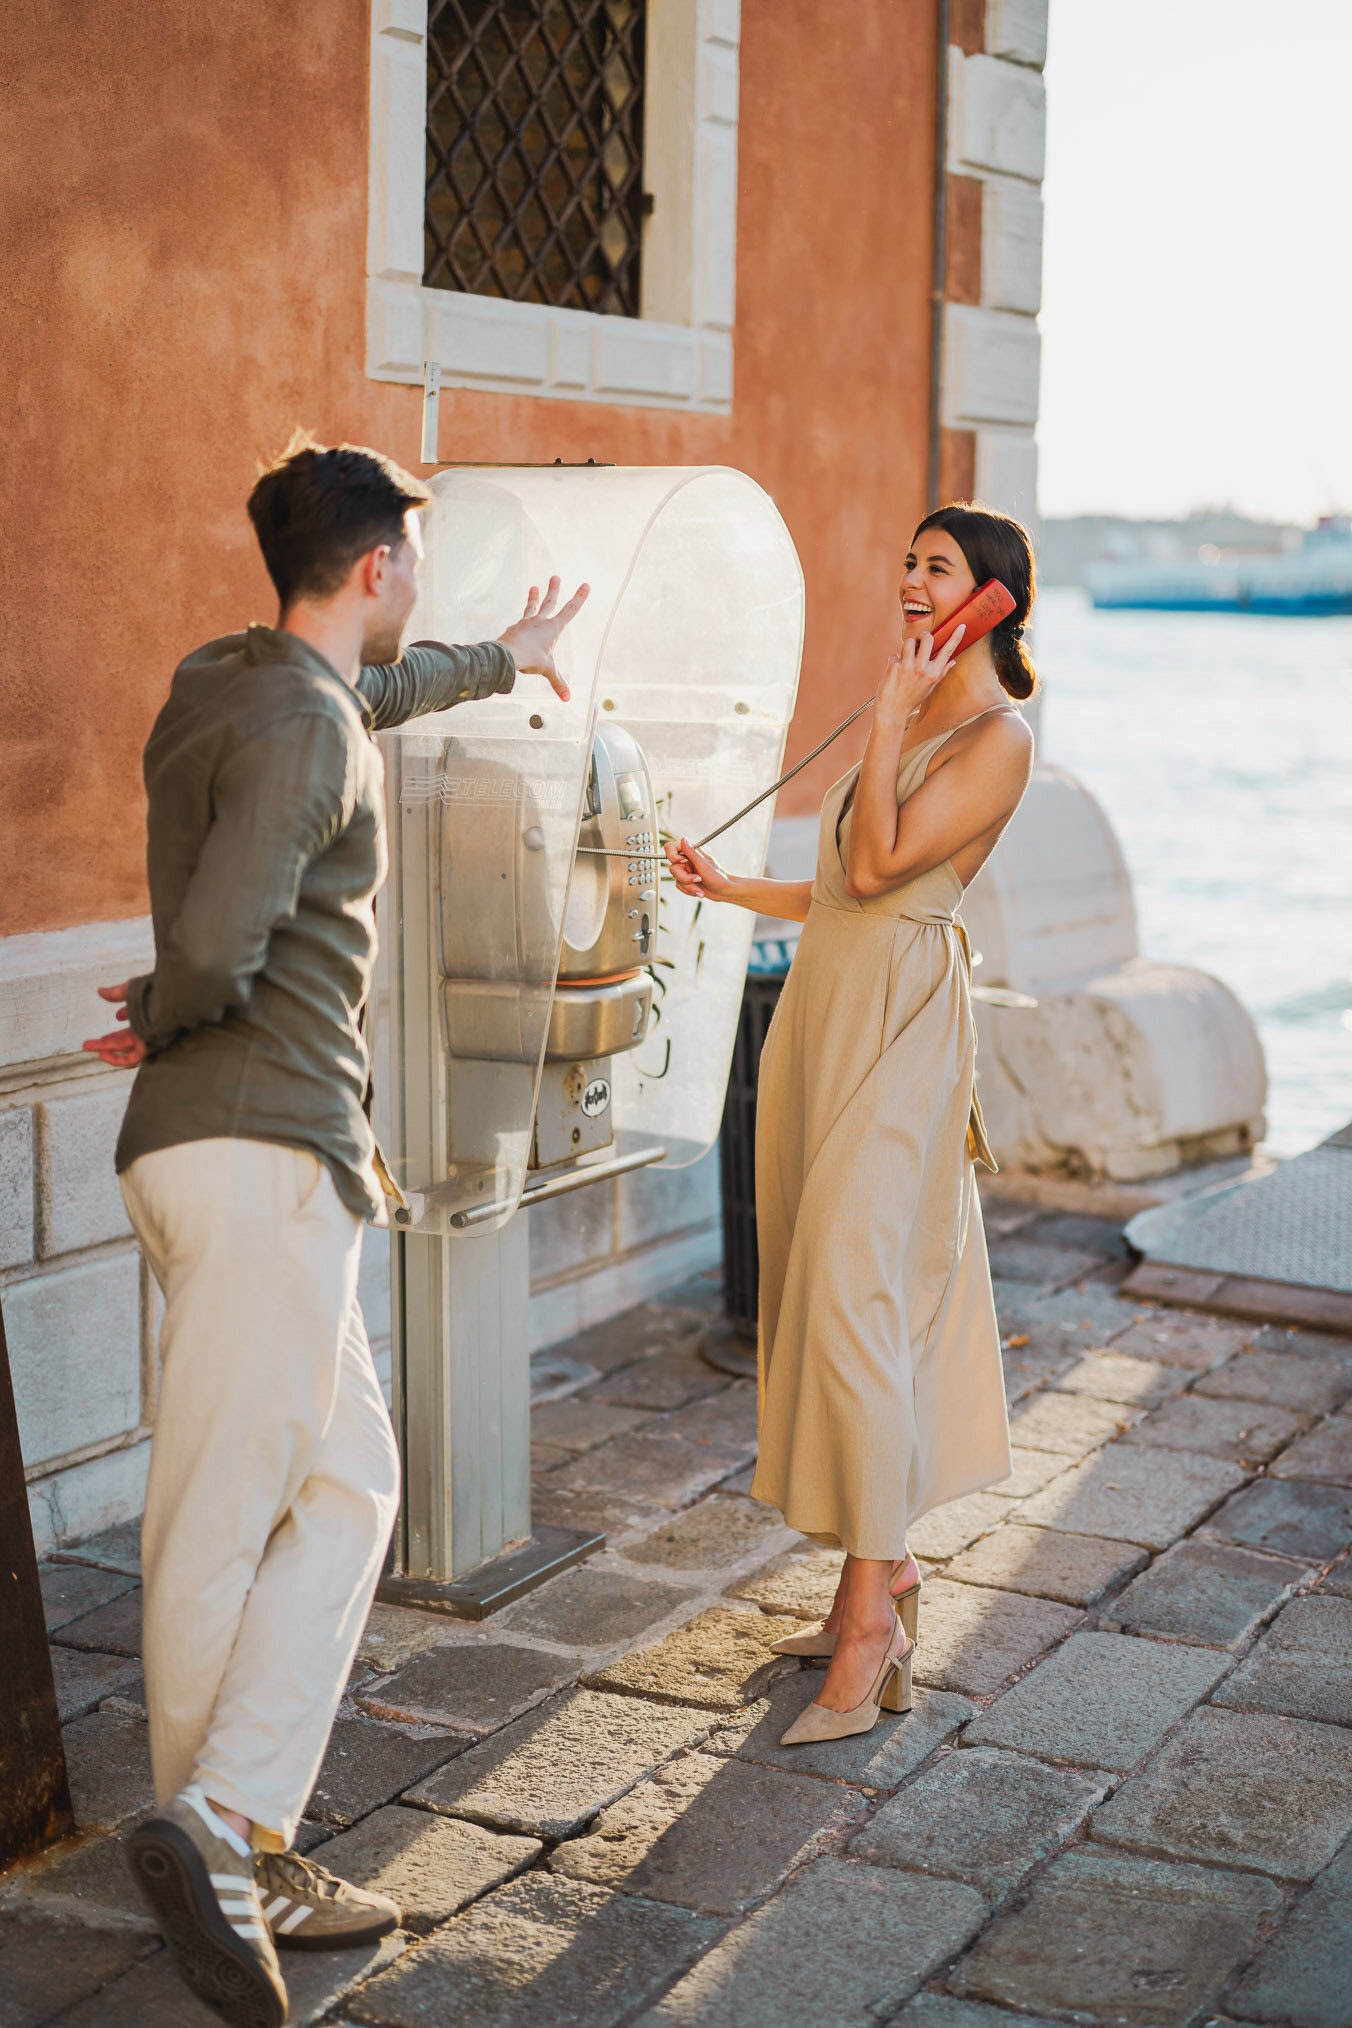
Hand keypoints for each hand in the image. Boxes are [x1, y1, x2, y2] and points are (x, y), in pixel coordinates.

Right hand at [82, 982, 150, 1068]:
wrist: (170, 1002)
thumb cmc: (155, 994)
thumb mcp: (131, 990)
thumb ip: (116, 992)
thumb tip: (100, 991)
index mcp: (149, 1013)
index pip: (136, 1019)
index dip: (125, 1016)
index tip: (117, 1015)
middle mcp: (149, 1027)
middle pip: (127, 1037)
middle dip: (109, 1039)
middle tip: (93, 1041)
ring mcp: (147, 1039)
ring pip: (125, 1047)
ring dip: (106, 1047)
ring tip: (89, 1046)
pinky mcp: (147, 1049)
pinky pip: (130, 1060)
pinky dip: (115, 1059)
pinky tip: (101, 1054)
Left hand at [497, 575, 589, 702]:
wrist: (507, 655)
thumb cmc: (529, 660)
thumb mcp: (547, 670)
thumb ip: (557, 683)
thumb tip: (567, 699)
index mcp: (552, 628)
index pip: (570, 610)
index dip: (579, 598)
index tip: (585, 585)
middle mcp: (540, 622)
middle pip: (550, 602)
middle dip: (554, 589)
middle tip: (555, 576)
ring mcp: (526, 623)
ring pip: (532, 607)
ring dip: (534, 597)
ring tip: (534, 587)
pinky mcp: (515, 628)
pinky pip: (520, 623)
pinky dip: (522, 623)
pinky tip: (520, 626)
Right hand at [664, 838, 735, 902]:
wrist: (724, 891)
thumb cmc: (718, 876)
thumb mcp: (704, 864)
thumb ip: (691, 852)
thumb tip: (683, 838)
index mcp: (691, 852)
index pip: (670, 848)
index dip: (673, 856)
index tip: (684, 862)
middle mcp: (686, 860)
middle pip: (673, 868)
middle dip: (685, 878)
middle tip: (698, 879)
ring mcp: (686, 871)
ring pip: (676, 879)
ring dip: (689, 887)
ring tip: (701, 890)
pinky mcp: (686, 881)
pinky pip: (679, 886)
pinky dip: (690, 890)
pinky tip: (699, 891)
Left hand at [875, 623, 965, 732]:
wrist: (892, 711)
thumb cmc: (912, 699)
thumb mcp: (930, 688)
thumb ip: (941, 673)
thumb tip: (953, 661)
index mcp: (934, 674)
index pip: (948, 651)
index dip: (956, 637)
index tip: (961, 626)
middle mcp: (922, 669)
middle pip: (927, 638)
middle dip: (922, 636)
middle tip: (918, 640)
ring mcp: (908, 667)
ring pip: (908, 642)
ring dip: (906, 647)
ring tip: (904, 658)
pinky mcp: (894, 666)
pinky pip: (895, 655)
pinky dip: (894, 661)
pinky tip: (894, 673)